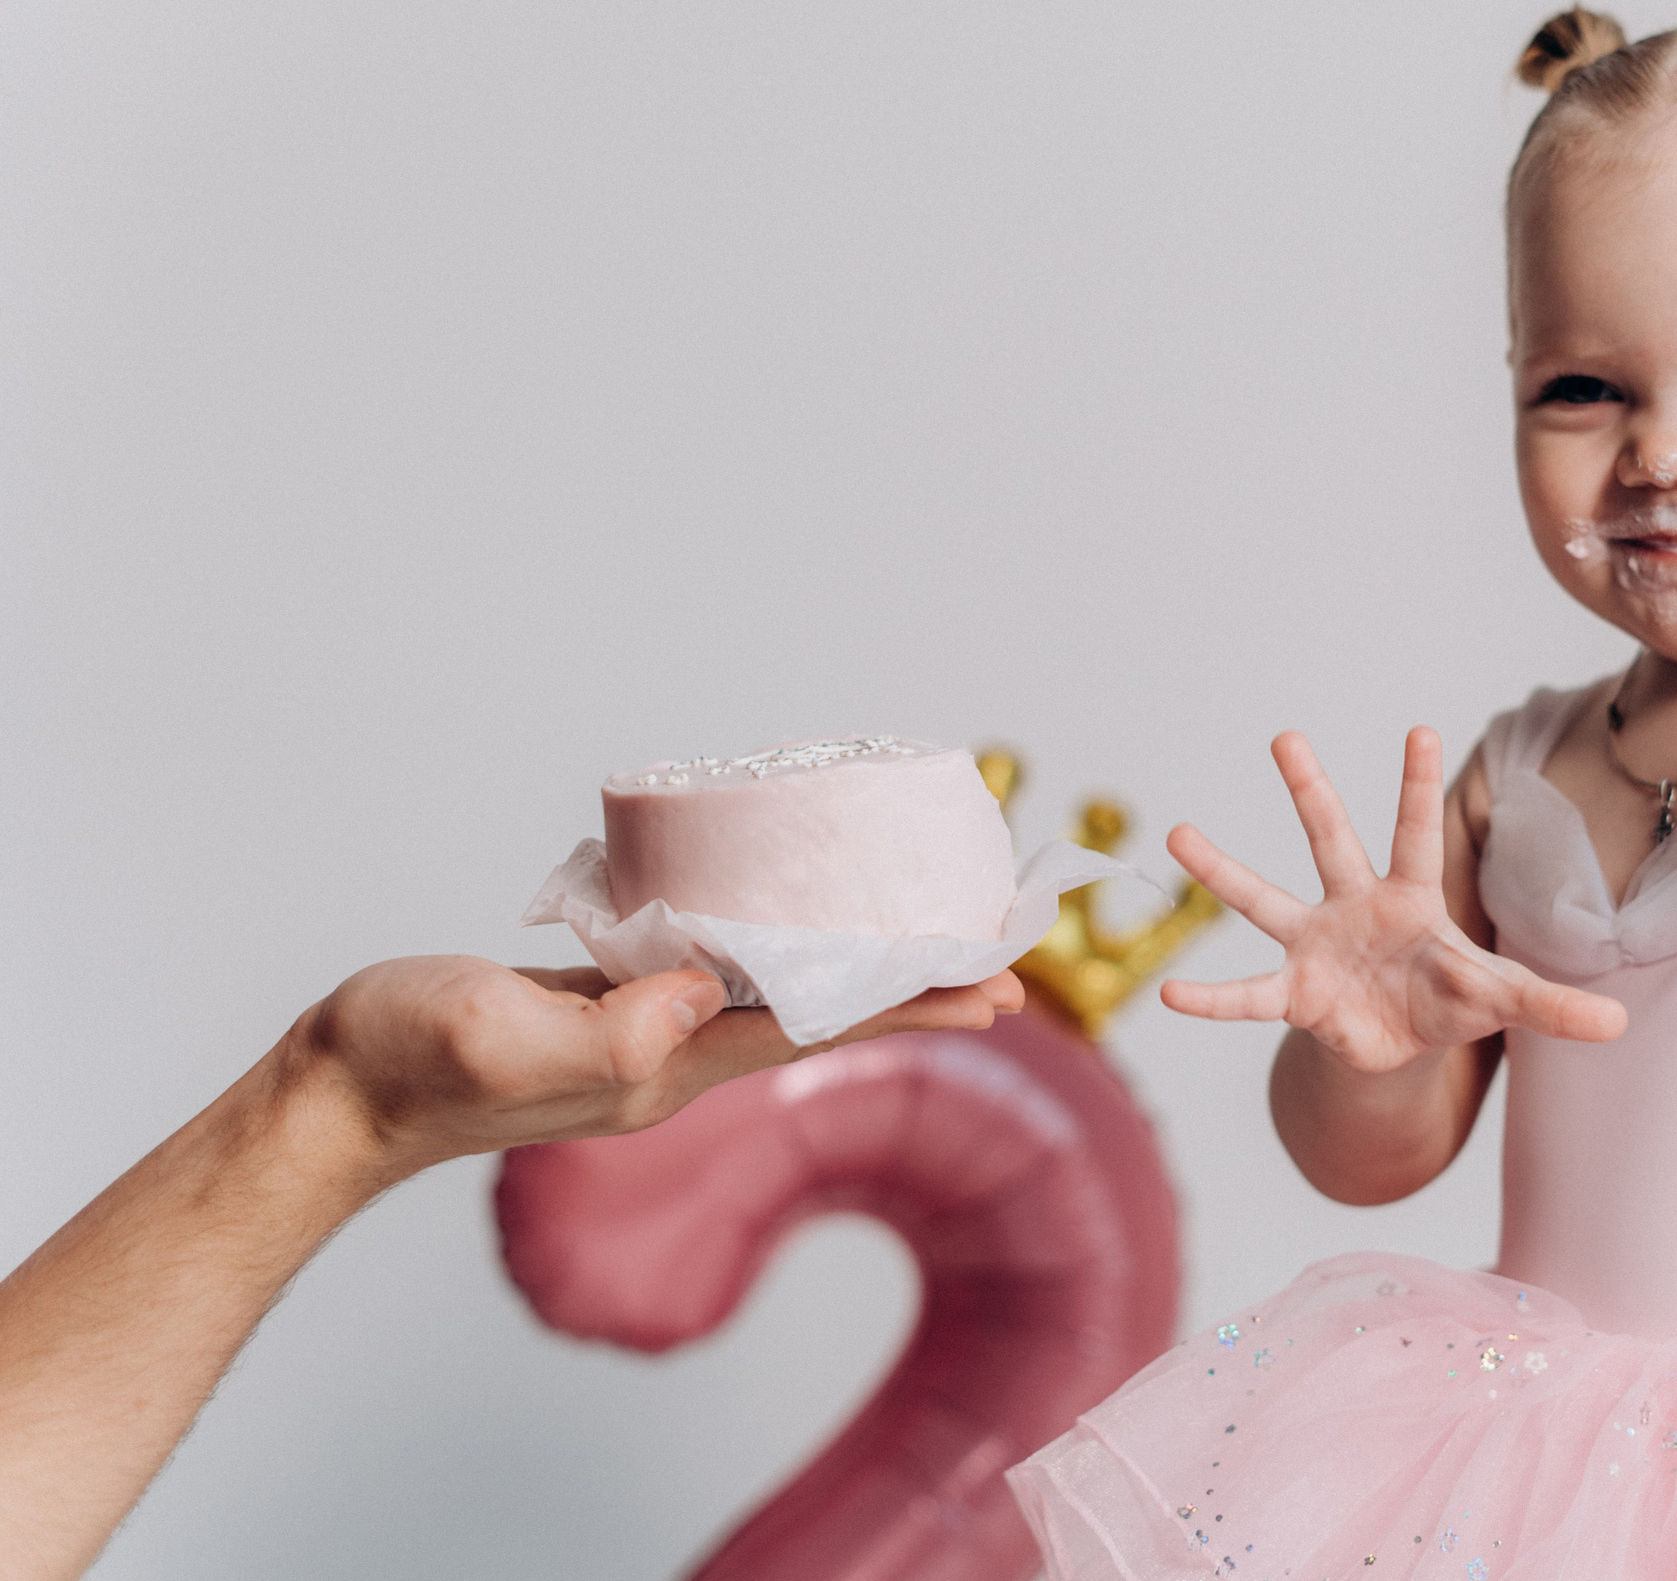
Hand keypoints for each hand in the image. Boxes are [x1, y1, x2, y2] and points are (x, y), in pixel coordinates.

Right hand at [288, 957, 1024, 1180]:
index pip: (820, 1025)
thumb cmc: (402, 1062)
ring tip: (925, 937)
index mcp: (666, 1061)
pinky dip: (775, 944)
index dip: (913, 1003)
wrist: (333, 1093)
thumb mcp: (497, 1037)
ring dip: (856, 965)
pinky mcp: (605, 1004)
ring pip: (779, 990)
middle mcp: (672, 1052)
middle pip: (823, 1012)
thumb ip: (599, 1031)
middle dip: (916, 988)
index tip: (1001, 987)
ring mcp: (641, 1031)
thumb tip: (696, 1001)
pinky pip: (717, 970)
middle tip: (1006, 961)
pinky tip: (792, 920)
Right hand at [1161, 727, 1623, 1071]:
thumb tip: (1622, 1023)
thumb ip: (1553, 1007)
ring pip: (1266, 900)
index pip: (1418, 833)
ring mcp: (1317, 945)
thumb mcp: (1502, 1001)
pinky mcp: (1295, 995)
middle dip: (1311, 790)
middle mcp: (1355, 906)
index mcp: (1410, 899)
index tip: (1421, 726)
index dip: (1418, 784)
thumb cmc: (1449, 999)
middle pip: (1333, 839)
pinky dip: (1211, 999)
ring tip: (1178, 834)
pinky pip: (1248, 995)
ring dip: (1223, 871)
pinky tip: (1169, 997)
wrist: (1398, 1042)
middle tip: (1285, 737)